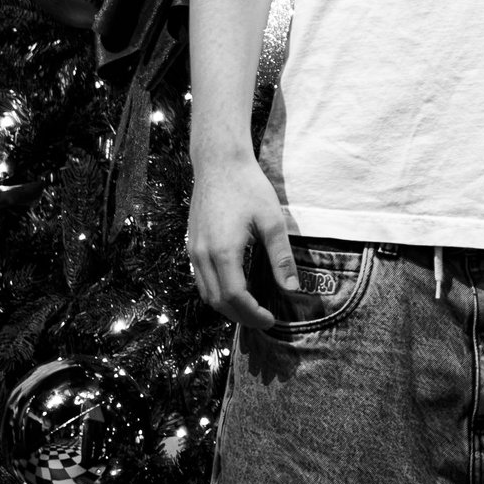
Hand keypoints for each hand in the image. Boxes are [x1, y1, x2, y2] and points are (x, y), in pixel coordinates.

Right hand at [186, 152, 299, 333]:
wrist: (219, 163)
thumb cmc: (248, 187)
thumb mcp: (272, 220)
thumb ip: (281, 257)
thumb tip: (292, 289)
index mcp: (223, 251)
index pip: (235, 297)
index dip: (253, 314)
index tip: (272, 319)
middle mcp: (202, 255)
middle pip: (217, 302)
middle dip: (241, 316)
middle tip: (264, 319)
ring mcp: (193, 250)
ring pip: (206, 293)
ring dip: (227, 307)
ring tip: (251, 309)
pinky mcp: (192, 244)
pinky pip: (201, 279)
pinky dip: (217, 293)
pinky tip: (236, 289)